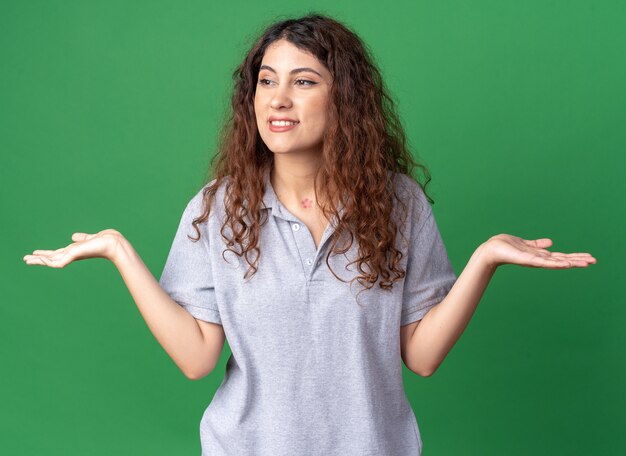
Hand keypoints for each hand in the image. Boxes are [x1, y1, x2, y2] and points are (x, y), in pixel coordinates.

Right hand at [23, 229, 123, 267]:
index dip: (46, 254)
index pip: (57, 253)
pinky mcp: (75, 255)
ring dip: (39, 260)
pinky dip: (49, 261)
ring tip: (27, 260)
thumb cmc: (105, 241)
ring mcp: (73, 255)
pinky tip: (41, 260)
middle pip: (52, 258)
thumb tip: (74, 237)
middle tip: (25, 260)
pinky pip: (59, 261)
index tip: (34, 253)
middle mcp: (72, 254)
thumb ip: (81, 239)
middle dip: (38, 259)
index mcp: (74, 251)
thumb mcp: (89, 239)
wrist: (114, 243)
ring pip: (52, 261)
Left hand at [480, 234, 596, 268]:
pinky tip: (565, 264)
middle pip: (562, 260)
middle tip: (594, 261)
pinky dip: (554, 263)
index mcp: (539, 255)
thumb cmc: (506, 247)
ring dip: (571, 262)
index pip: (560, 257)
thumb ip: (537, 244)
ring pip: (556, 262)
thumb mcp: (525, 244)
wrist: (491, 249)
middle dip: (577, 261)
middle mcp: (539, 259)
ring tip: (585, 263)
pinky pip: (543, 262)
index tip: (588, 258)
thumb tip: (550, 243)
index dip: (574, 257)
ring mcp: (534, 260)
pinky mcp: (527, 260)